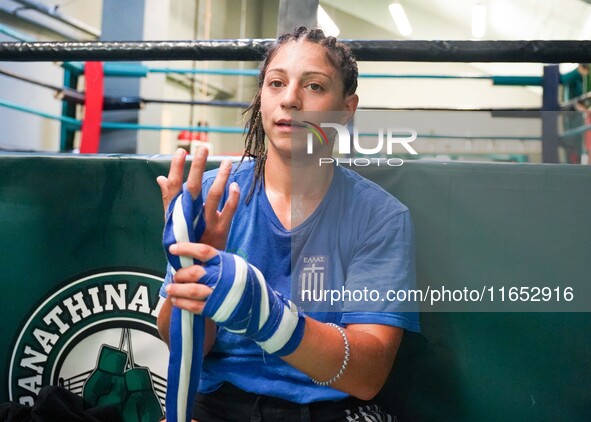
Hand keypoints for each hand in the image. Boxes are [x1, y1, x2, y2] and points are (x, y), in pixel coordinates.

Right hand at [156, 148, 239, 249]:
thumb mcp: (172, 221)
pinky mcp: (220, 232)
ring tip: (227, 161)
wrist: (194, 271)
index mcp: (176, 214)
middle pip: (192, 188)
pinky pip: (229, 211)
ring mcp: (205, 224)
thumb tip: (161, 177)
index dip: (176, 168)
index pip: (173, 187)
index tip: (181, 151)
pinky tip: (236, 185)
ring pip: (213, 196)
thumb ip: (168, 199)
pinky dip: (233, 197)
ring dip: (221, 177)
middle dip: (197, 166)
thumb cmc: (182, 243)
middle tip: (202, 147)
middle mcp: (189, 218)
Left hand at [168, 242, 305, 355]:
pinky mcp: (216, 310)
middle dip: (180, 274)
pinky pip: (194, 306)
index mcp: (228, 262)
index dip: (186, 249)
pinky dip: (182, 303)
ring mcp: (219, 294)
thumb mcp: (238, 267)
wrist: (262, 309)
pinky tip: (176, 301)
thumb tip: (195, 258)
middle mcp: (223, 277)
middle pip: (194, 272)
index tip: (173, 249)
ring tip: (169, 289)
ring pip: (192, 290)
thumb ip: (220, 262)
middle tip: (174, 276)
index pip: (204, 251)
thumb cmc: (248, 284)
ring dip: (177, 290)